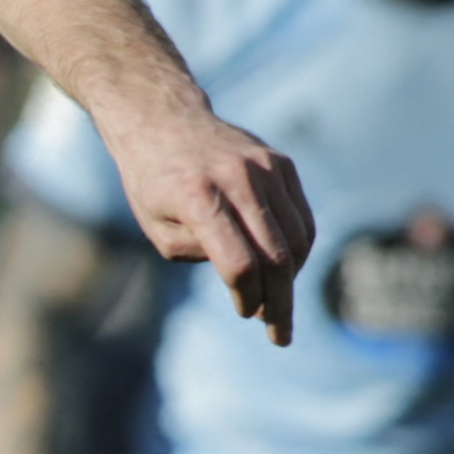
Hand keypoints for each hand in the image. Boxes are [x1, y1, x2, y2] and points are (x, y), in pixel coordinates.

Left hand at [103, 102, 313, 345]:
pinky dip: (297, 250)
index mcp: (198, 197)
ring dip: (291, 281)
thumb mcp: (157, 228)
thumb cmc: (153, 182)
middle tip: (280, 336)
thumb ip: (197, 254)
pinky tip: (283, 271)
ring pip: (297, 239)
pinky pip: (301, 218)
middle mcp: (238, 179)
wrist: (164, 118)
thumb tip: (247, 277)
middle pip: (276, 256)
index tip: (245, 314)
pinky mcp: (282, 163)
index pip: (239, 262)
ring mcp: (265, 168)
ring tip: (277, 306)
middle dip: (280, 303)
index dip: (247, 297)